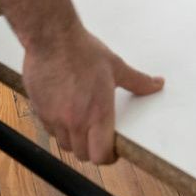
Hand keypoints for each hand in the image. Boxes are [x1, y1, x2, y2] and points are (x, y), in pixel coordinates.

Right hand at [21, 26, 163, 164]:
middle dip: (91, 149)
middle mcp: (75, 121)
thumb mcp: (115, 66)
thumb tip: (157, 85)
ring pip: (64, 144)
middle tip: (97, 137)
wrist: (52, 38)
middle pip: (82, 154)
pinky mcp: (38, 110)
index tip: (111, 150)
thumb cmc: (82, 51)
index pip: (101, 155)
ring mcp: (54, 118)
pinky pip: (49, 130)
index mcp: (97, 113)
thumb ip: (137, 81)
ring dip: (73, 139)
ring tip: (81, 123)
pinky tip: (63, 111)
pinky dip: (57, 127)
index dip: (108, 157)